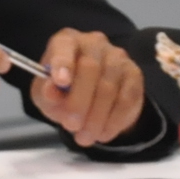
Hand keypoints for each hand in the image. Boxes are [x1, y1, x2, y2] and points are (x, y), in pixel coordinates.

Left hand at [31, 29, 146, 147]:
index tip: (60, 82)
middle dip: (79, 101)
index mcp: (66, 41)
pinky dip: (114, 120)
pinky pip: (127, 98)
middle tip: (71, 126)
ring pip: (109, 86)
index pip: (64, 45)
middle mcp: (93, 43)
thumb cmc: (61, 91)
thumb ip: (46, 92)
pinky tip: (103, 133)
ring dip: (96, 117)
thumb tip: (51, 90)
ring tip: (85, 137)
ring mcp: (117, 57)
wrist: (89, 99)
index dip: (62, 62)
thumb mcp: (45, 94)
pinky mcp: (134, 74)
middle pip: (89, 68)